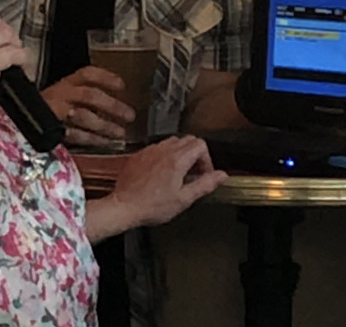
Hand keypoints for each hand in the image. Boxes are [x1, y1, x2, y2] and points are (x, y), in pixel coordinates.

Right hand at [42, 67, 135, 146]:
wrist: (21, 120)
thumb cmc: (51, 107)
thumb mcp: (68, 94)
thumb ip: (87, 96)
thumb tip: (117, 106)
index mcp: (67, 82)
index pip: (88, 74)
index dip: (106, 78)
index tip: (122, 86)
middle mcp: (62, 93)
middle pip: (90, 95)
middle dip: (112, 105)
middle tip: (130, 115)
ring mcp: (56, 111)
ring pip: (84, 116)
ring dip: (105, 125)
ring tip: (120, 132)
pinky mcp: (52, 129)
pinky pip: (75, 134)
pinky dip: (92, 139)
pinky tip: (105, 142)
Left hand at [110, 136, 227, 227]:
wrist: (123, 207)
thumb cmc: (151, 206)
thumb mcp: (183, 199)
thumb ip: (205, 185)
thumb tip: (221, 176)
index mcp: (178, 159)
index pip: (201, 144)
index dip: (206, 160)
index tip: (203, 174)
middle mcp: (164, 150)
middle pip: (188, 140)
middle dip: (195, 155)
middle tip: (193, 174)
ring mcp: (151, 150)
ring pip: (173, 142)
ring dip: (180, 154)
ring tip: (178, 174)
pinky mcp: (140, 154)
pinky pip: (157, 147)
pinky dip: (164, 156)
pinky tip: (161, 174)